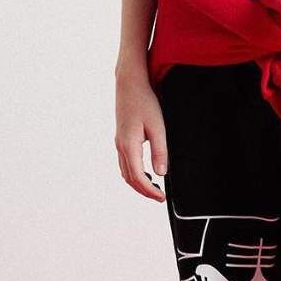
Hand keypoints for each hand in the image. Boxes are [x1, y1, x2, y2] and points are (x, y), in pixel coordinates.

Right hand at [114, 65, 167, 201]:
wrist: (130, 83)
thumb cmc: (145, 102)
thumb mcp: (157, 127)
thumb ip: (159, 151)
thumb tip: (161, 173)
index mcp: (129, 145)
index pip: (138, 177)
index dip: (150, 191)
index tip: (162, 197)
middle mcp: (121, 146)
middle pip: (129, 178)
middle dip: (144, 191)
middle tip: (159, 197)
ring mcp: (119, 142)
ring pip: (125, 172)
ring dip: (138, 183)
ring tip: (154, 187)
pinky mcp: (121, 138)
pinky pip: (125, 162)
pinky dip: (133, 173)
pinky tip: (145, 172)